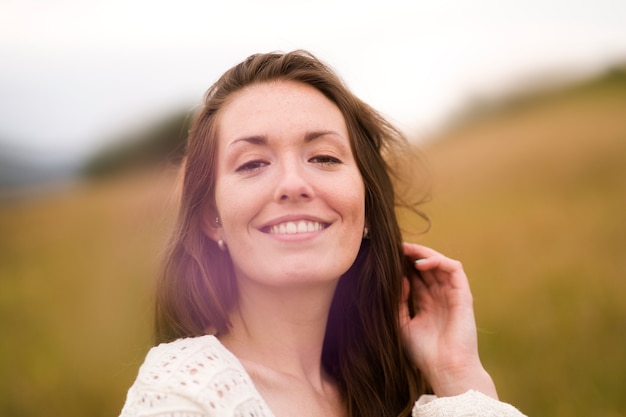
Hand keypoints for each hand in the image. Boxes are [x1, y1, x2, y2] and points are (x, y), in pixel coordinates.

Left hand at [400, 243, 497, 398]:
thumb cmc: (423, 353)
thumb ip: (399, 301)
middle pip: (427, 267)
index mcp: (427, 304)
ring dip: (423, 253)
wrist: (445, 369)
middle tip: (393, 247)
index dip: (403, 265)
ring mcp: (452, 295)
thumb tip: (398, 279)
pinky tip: (420, 263)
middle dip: (411, 254)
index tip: (386, 257)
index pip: (416, 277)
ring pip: (440, 263)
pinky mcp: (463, 295)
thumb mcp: (402, 324)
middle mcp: (440, 297)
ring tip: (405, 249)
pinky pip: (454, 269)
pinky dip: (438, 261)